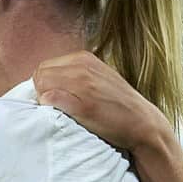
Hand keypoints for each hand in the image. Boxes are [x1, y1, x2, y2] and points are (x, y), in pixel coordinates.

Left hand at [35, 51, 172, 155]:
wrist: (142, 123)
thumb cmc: (117, 104)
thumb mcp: (96, 78)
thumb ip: (73, 75)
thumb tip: (45, 83)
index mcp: (83, 58)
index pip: (44, 67)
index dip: (45, 84)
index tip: (55, 97)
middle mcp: (82, 67)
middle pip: (40, 75)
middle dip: (42, 91)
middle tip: (57, 106)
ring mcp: (82, 84)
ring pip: (41, 86)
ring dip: (45, 100)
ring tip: (62, 111)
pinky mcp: (82, 104)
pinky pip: (49, 100)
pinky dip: (50, 108)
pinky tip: (64, 115)